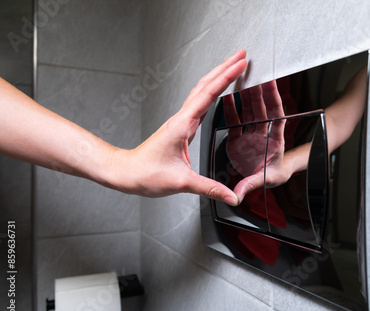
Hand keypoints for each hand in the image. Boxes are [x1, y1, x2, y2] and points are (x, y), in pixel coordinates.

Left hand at [107, 50, 246, 204]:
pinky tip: (218, 91)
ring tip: (234, 66)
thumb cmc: (145, 174)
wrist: (126, 173)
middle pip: (205, 85)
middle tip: (242, 55)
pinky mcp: (181, 127)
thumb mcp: (180, 183)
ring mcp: (180, 121)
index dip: (226, 78)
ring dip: (218, 76)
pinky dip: (212, 91)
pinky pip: (200, 103)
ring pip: (201, 91)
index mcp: (182, 125)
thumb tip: (231, 195)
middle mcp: (181, 119)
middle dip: (225, 68)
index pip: (208, 95)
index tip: (240, 64)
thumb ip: (209, 188)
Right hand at [222, 80, 292, 202]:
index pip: (276, 116)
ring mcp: (251, 134)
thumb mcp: (264, 181)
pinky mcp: (239, 138)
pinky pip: (235, 121)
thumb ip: (250, 184)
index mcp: (274, 141)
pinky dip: (230, 109)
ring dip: (245, 96)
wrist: (270, 180)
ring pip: (249, 111)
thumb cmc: (274, 175)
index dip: (274, 99)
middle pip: (262, 108)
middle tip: (253, 74)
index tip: (272, 84)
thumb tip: (239, 192)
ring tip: (239, 79)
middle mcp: (263, 134)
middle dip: (258, 91)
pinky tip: (225, 98)